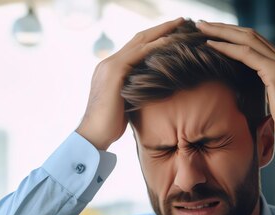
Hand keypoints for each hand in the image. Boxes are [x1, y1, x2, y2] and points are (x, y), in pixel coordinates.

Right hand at [76, 18, 184, 149]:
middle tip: (181, 20)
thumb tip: (152, 91)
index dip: (154, 38)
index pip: (136, 47)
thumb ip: (135, 91)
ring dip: (162, 31)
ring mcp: (110, 65)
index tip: (173, 33)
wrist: (94, 134)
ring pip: (140, 41)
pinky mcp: (114, 72)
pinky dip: (155, 46)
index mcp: (111, 69)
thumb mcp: (126, 103)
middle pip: (139, 38)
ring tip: (180, 24)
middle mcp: (109, 62)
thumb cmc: (110, 125)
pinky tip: (170, 41)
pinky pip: (138, 54)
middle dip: (161, 28)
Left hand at [195, 21, 274, 161]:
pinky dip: (227, 47)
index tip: (213, 34)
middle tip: (202, 24)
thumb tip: (248, 99)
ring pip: (247, 39)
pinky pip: (246, 54)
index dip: (233, 35)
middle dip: (224, 27)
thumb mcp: (274, 104)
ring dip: (221, 32)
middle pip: (249, 34)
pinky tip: (210, 45)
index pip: (255, 42)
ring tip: (201, 28)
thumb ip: (263, 94)